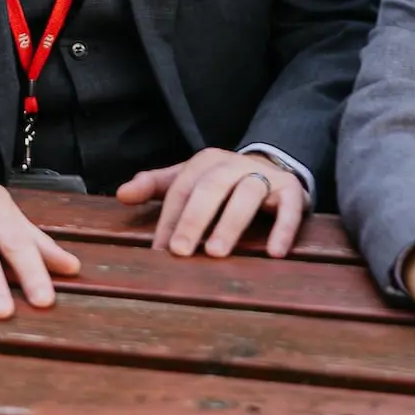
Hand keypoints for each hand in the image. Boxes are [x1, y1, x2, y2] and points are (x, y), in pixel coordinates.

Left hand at [116, 148, 306, 258]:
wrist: (273, 169)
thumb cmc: (223, 184)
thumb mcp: (189, 180)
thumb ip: (155, 186)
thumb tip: (122, 194)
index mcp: (206, 162)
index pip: (182, 189)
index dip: (170, 219)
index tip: (160, 251)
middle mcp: (234, 164)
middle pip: (211, 188)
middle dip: (194, 219)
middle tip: (181, 251)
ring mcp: (265, 175)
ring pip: (247, 194)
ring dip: (230, 224)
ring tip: (216, 253)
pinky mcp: (292, 190)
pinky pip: (289, 208)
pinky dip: (283, 229)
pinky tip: (274, 253)